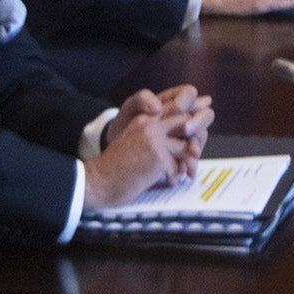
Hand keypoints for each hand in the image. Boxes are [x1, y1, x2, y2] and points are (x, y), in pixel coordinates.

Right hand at [84, 93, 214, 209]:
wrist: (98, 181)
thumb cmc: (118, 167)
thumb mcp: (137, 141)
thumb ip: (158, 136)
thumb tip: (188, 143)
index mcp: (145, 118)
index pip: (177, 112)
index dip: (191, 123)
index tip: (194, 138)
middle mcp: (150, 124)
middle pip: (188, 123)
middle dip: (196, 140)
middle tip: (195, 156)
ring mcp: (155, 139)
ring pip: (186, 146)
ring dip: (187, 163)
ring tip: (184, 173)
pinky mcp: (158, 156)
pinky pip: (177, 166)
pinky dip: (175, 177)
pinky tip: (169, 182)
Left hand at [104, 84, 210, 161]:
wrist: (120, 145)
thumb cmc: (126, 122)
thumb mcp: (130, 107)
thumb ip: (142, 100)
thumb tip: (157, 107)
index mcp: (174, 99)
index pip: (190, 94)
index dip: (187, 100)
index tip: (177, 108)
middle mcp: (184, 115)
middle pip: (205, 114)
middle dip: (198, 122)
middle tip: (186, 130)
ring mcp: (186, 134)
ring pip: (201, 136)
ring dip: (197, 144)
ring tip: (192, 154)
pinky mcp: (182, 151)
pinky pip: (193, 156)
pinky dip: (190, 163)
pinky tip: (184, 169)